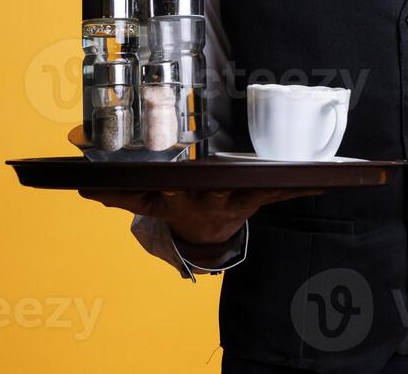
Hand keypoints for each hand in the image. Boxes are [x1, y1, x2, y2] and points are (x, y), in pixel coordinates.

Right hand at [77, 188, 322, 245]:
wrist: (205, 233)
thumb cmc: (178, 204)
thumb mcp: (148, 201)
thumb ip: (120, 191)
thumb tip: (82, 183)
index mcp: (187, 200)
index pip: (181, 195)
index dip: (177, 191)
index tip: (172, 186)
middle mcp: (216, 202)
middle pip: (222, 193)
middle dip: (225, 187)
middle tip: (230, 179)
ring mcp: (242, 201)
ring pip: (261, 191)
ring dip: (280, 184)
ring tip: (304, 174)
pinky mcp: (263, 197)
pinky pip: (285, 193)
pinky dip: (305, 188)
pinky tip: (325, 181)